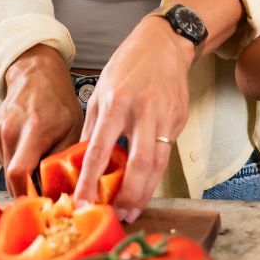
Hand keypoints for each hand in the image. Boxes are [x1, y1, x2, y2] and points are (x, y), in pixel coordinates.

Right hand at [0, 46, 82, 196]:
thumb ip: (65, 160)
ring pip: (6, 170)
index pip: (19, 173)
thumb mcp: (73, 129)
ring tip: (36, 153)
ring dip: (21, 171)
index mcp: (33, 130)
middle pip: (11, 177)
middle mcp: (8, 130)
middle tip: (44, 185)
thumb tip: (64, 190)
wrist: (35, 77)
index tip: (41, 203)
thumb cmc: (58, 104)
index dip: (27, 194)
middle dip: (27, 187)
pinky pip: (0, 159)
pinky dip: (12, 159)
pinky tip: (23, 144)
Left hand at [75, 17, 193, 221]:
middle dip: (129, 195)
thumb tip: (80, 159)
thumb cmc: (128, 66)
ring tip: (132, 210)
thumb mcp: (101, 91)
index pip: (100, 150)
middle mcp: (143, 112)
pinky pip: (167, 153)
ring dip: (146, 192)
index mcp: (116, 103)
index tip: (82, 203)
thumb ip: (93, 126)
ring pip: (158, 164)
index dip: (90, 180)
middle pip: (139, 164)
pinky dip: (155, 174)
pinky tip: (145, 187)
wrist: (164, 45)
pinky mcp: (180, 120)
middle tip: (118, 215)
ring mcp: (166, 117)